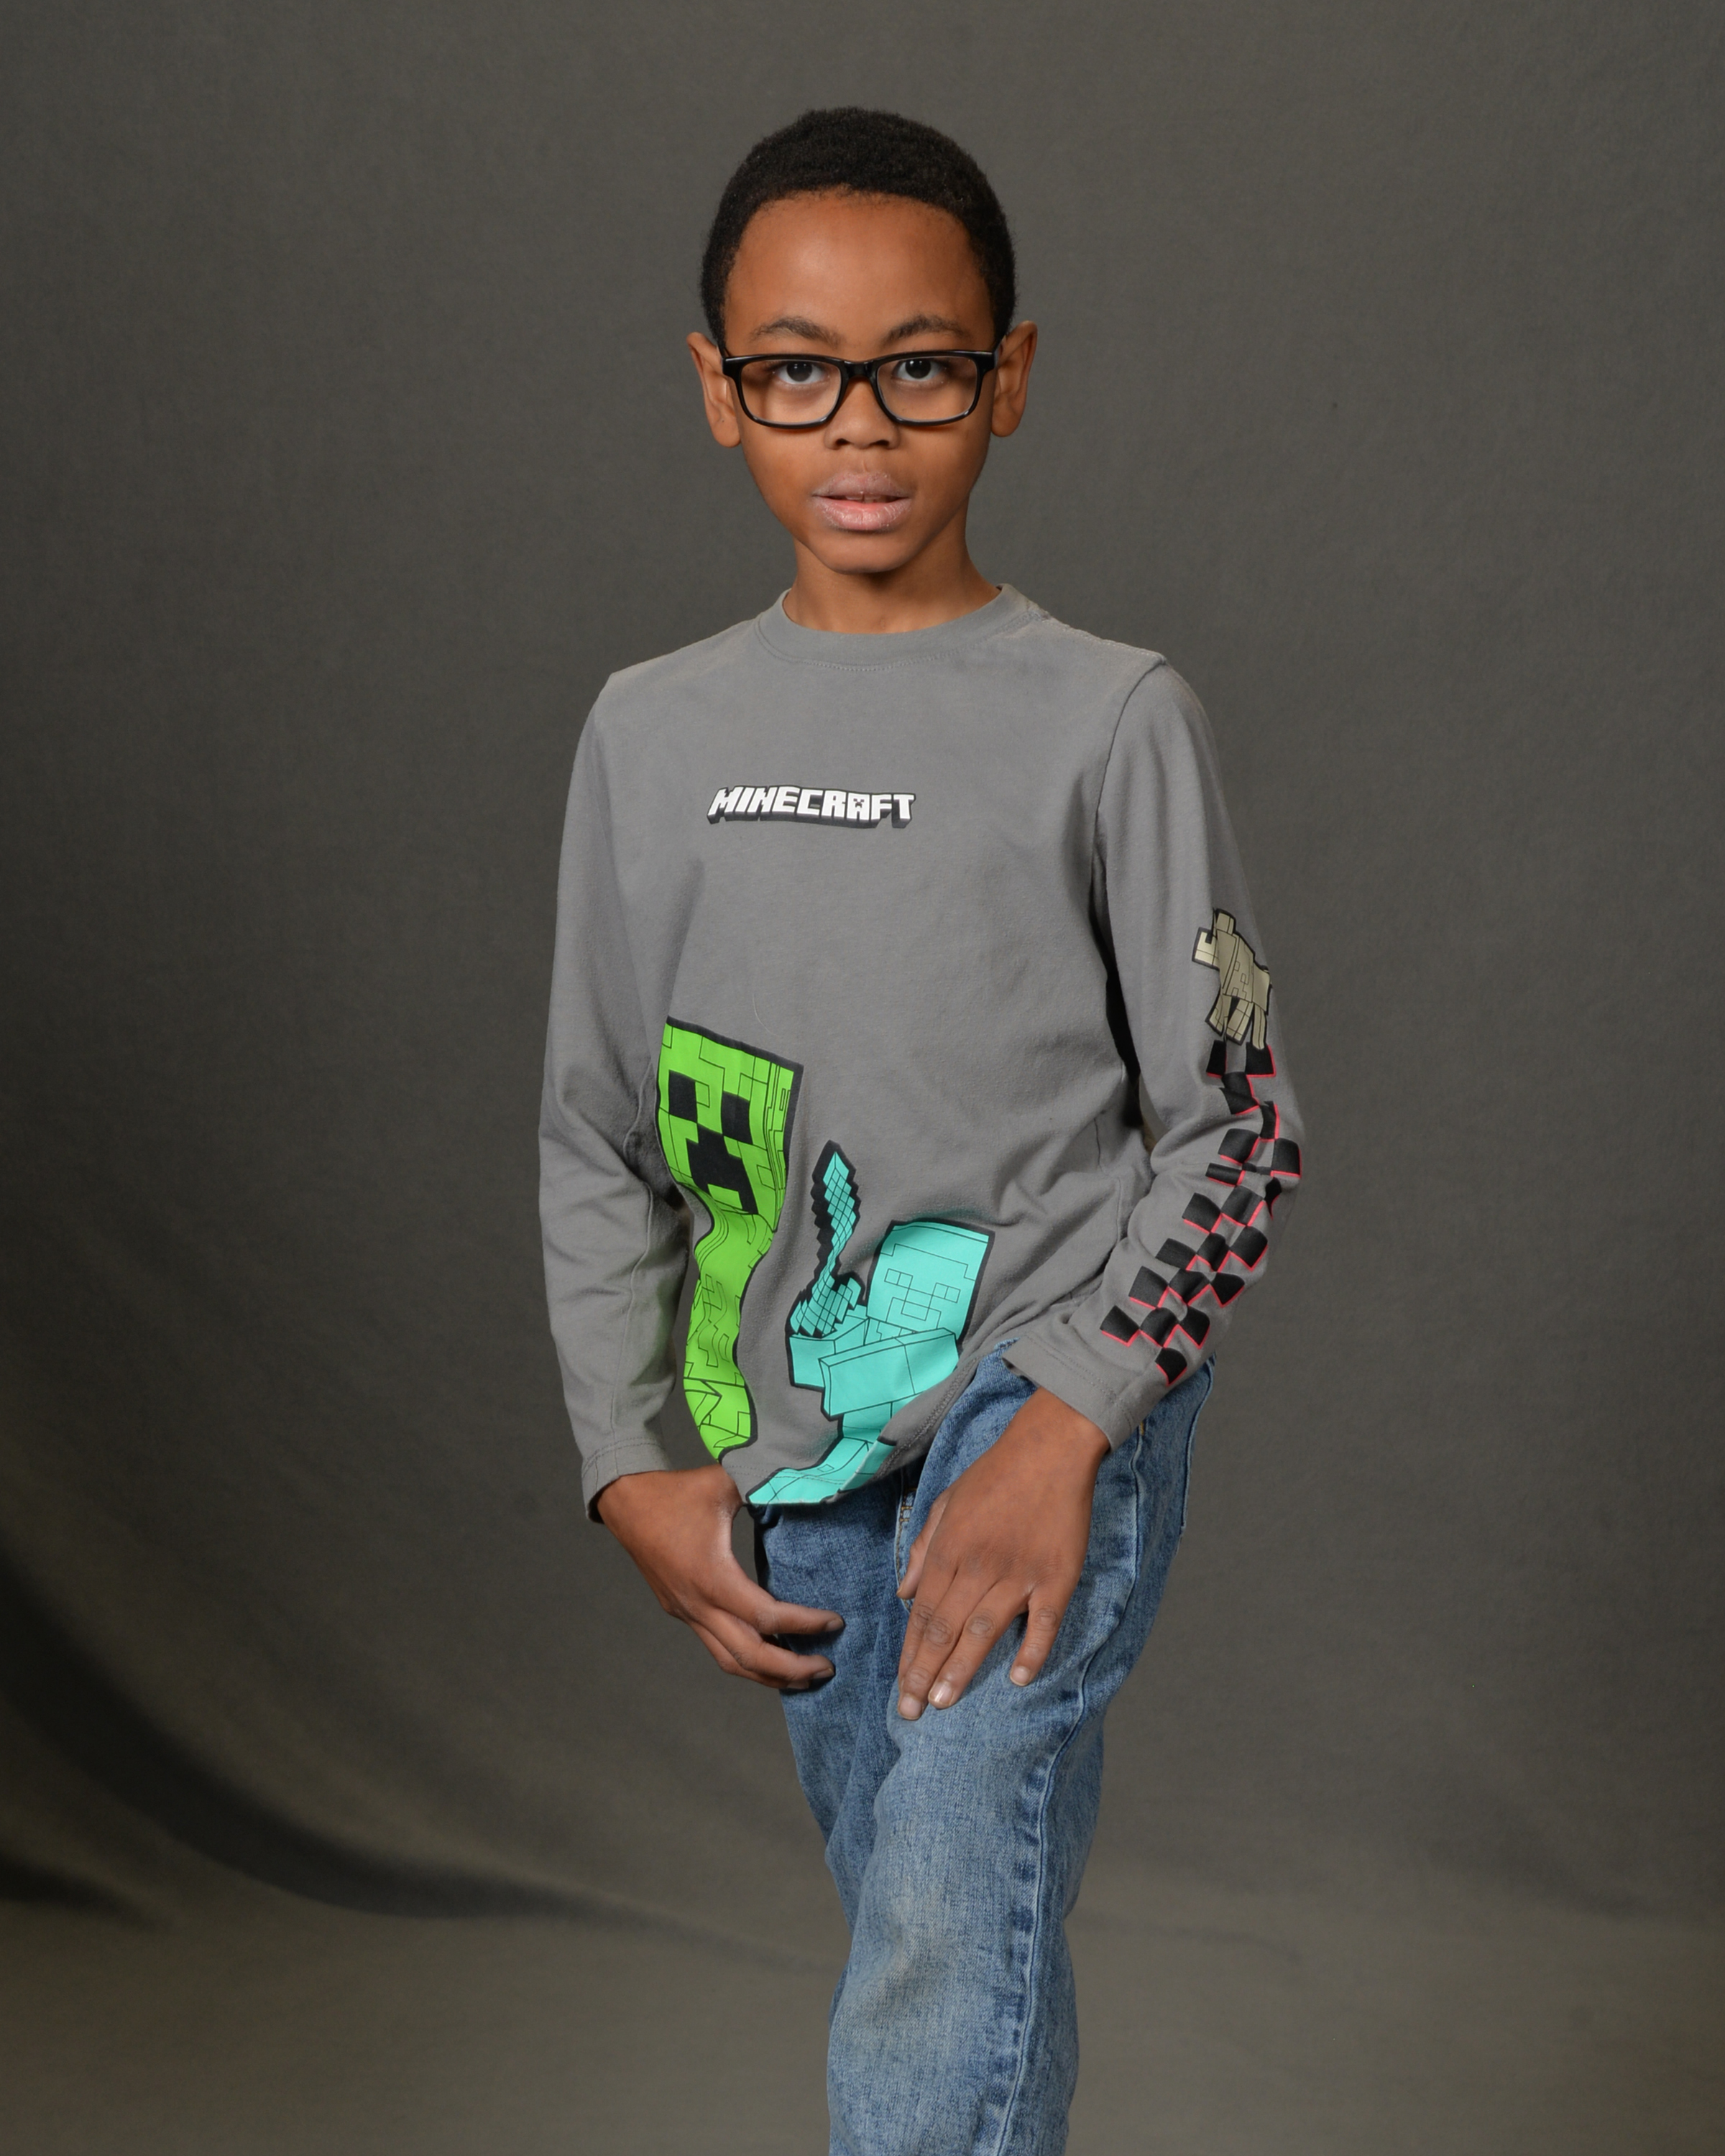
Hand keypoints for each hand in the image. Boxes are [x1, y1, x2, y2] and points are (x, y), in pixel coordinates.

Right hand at [595, 1463, 842, 1689]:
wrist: (625, 1503)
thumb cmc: (675, 1492)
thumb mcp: (723, 1483)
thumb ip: (764, 1486)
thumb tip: (805, 1483)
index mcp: (712, 1576)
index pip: (765, 1616)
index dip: (804, 1624)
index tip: (835, 1622)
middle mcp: (698, 1604)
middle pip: (749, 1656)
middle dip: (791, 1669)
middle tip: (827, 1669)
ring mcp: (688, 1613)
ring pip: (730, 1661)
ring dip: (768, 1676)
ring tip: (803, 1678)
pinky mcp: (682, 1612)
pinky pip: (717, 1648)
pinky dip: (747, 1660)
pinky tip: (769, 1657)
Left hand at [895, 1389, 1109, 1719]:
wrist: (1050, 1448)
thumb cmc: (995, 1474)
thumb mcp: (946, 1501)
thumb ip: (924, 1548)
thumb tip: (903, 1593)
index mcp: (950, 1548)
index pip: (922, 1613)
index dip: (910, 1653)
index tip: (900, 1687)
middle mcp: (980, 1565)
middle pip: (945, 1629)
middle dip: (924, 1674)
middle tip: (911, 1713)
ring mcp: (1020, 1573)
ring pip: (984, 1631)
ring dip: (962, 1670)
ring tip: (943, 1703)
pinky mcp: (1058, 1576)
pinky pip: (1044, 1622)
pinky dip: (1032, 1651)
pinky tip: (1018, 1679)